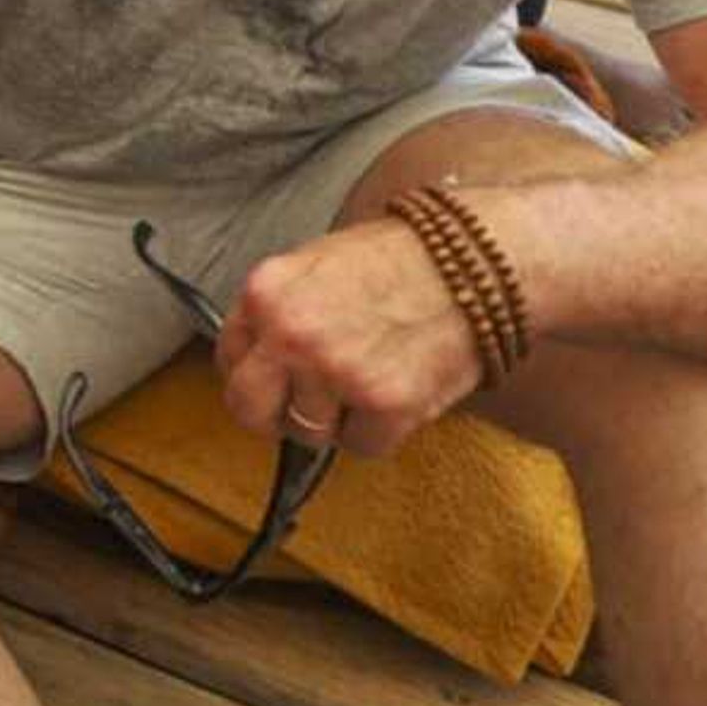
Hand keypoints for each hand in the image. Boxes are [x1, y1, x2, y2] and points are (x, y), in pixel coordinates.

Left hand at [212, 216, 487, 458]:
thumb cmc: (403, 259)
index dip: (256, 375)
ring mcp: (337, 372)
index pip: (228, 359)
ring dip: (338, 418)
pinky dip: (382, 429)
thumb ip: (279, 310)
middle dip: (276, 414)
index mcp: (266, 293)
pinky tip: (400, 387)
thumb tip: (257, 355)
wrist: (478, 263)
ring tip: (372, 376)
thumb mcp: (316, 264)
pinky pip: (363, 446)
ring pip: (310, 434)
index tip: (275, 379)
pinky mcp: (385, 405)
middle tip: (310, 404)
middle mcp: (291, 335)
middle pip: (249, 410)